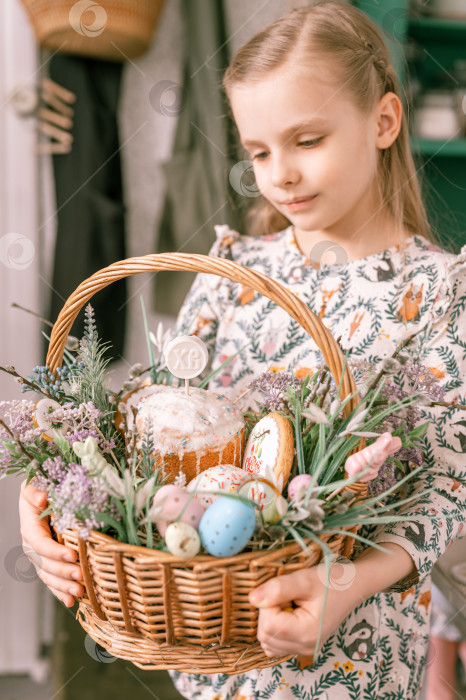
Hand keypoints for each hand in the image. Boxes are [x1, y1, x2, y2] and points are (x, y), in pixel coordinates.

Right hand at [19, 479, 83, 606]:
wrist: (47, 493)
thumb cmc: (44, 486)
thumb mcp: (36, 482)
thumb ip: (35, 489)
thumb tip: (41, 499)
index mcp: (30, 527)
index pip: (39, 543)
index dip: (54, 551)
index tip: (72, 554)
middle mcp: (33, 545)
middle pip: (45, 564)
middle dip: (63, 572)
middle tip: (81, 576)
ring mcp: (41, 556)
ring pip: (49, 576)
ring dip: (64, 586)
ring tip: (81, 591)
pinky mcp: (51, 562)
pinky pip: (54, 580)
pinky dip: (62, 592)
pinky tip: (73, 602)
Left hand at [249, 562, 359, 657]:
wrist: (352, 586)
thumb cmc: (331, 580)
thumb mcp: (303, 579)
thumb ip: (277, 589)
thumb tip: (252, 599)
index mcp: (307, 633)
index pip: (267, 626)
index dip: (268, 604)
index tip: (283, 591)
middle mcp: (306, 648)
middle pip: (265, 636)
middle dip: (268, 612)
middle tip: (288, 596)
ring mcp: (305, 650)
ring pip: (268, 642)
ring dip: (271, 620)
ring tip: (291, 604)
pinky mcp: (304, 647)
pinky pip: (277, 644)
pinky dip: (276, 629)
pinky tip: (290, 614)